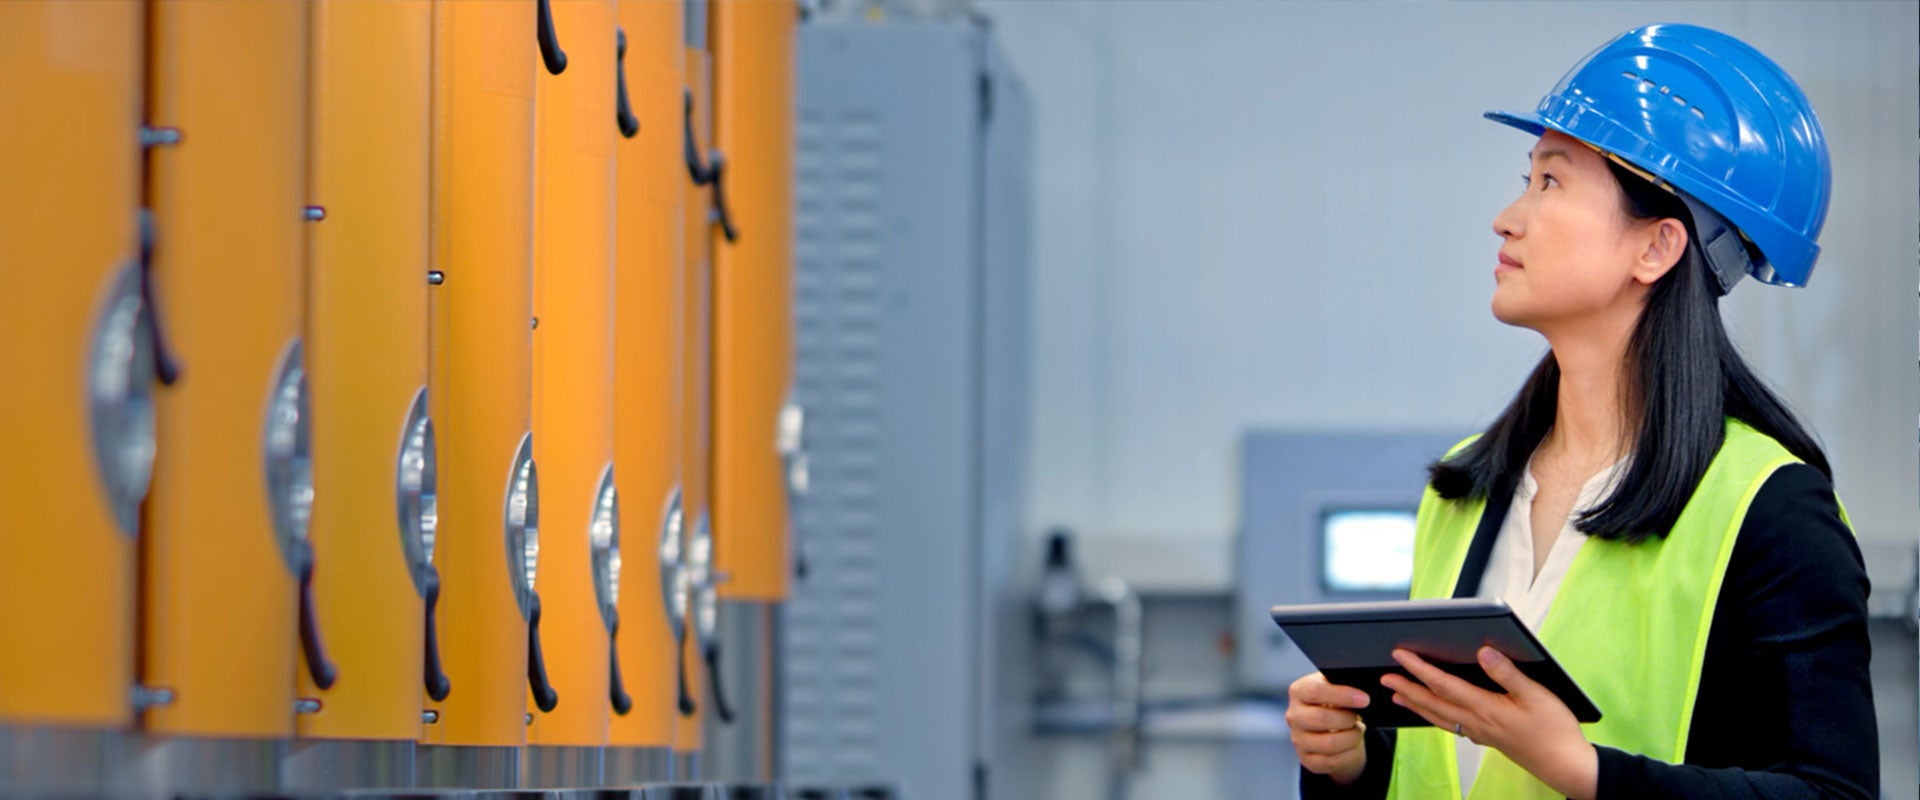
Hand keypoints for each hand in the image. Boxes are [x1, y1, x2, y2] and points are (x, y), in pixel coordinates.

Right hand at [1286, 671, 1370, 784]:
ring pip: (1329, 744)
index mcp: (1298, 691)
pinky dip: (1348, 754)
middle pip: (1322, 719)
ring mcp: (1298, 739)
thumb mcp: (1335, 687)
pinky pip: (1331, 761)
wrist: (1329, 726)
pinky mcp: (1306, 759)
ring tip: (1357, 730)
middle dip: (1348, 719)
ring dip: (1351, 737)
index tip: (1364, 699)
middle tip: (1357, 717)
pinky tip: (1352, 745)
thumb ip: (1343, 683)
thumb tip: (1364, 687)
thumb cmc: (1334, 702)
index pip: (1316, 691)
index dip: (1342, 695)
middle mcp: (1293, 716)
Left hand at [1381, 647, 1597, 799]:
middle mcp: (1476, 722)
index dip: (1418, 668)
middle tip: (1384, 676)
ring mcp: (1480, 733)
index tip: (1399, 655)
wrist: (1566, 766)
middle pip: (1432, 702)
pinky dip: (1434, 718)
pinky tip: (1433, 716)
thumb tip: (1483, 651)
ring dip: (1415, 704)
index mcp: (1485, 707)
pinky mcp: (1487, 739)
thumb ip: (1507, 673)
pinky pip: (1451, 726)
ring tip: (1397, 695)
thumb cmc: (1555, 731)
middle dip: (1406, 687)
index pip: (1442, 684)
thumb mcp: (1537, 695)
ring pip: (1438, 717)